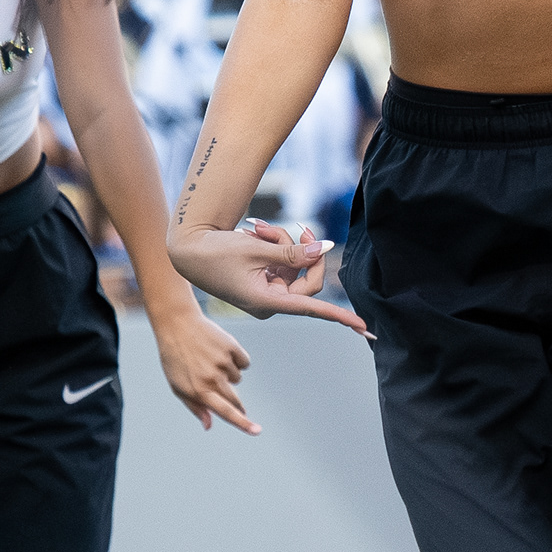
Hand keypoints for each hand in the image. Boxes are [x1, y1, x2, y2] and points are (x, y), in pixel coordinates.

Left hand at [152, 297, 262, 431]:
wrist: (177, 324)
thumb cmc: (175, 359)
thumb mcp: (178, 386)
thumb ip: (195, 407)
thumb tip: (209, 426)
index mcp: (199, 390)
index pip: (225, 412)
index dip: (243, 423)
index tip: (257, 431)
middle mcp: (212, 378)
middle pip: (235, 398)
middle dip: (235, 401)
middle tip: (221, 388)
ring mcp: (223, 361)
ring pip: (238, 377)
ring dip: (229, 373)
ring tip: (210, 360)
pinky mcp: (231, 346)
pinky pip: (244, 362)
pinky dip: (236, 359)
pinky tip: (220, 350)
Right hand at [168, 216, 369, 334]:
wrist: (188, 250)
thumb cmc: (216, 252)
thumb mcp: (257, 248)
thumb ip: (293, 251)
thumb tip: (324, 248)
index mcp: (267, 301)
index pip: (312, 307)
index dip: (340, 316)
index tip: (364, 326)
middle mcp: (271, 300)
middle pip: (308, 278)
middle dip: (304, 249)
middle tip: (301, 225)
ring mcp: (269, 291)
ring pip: (296, 265)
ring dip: (283, 242)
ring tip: (260, 228)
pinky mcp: (265, 280)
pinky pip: (283, 262)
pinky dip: (275, 245)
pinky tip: (257, 233)